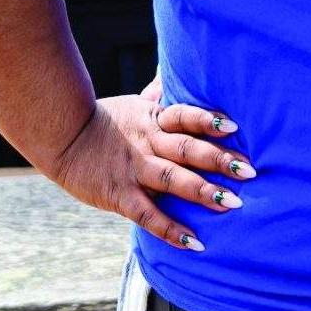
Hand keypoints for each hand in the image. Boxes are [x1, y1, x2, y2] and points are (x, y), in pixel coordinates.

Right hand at [46, 92, 252, 251]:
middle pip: (186, 149)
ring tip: (230, 203)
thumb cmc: (104, 121)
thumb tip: (176, 68)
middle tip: (249, 172)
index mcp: (153, 119)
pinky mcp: (119, 196)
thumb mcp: (135, 104)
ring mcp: (133, 170)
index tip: (234, 128)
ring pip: (171, 180)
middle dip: (218, 160)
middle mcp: (147, 143)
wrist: (61, 139)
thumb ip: (159, 94)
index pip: (184, 117)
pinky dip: (170, 229)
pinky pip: (148, 215)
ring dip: (201, 192)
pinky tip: (194, 242)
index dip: (208, 121)